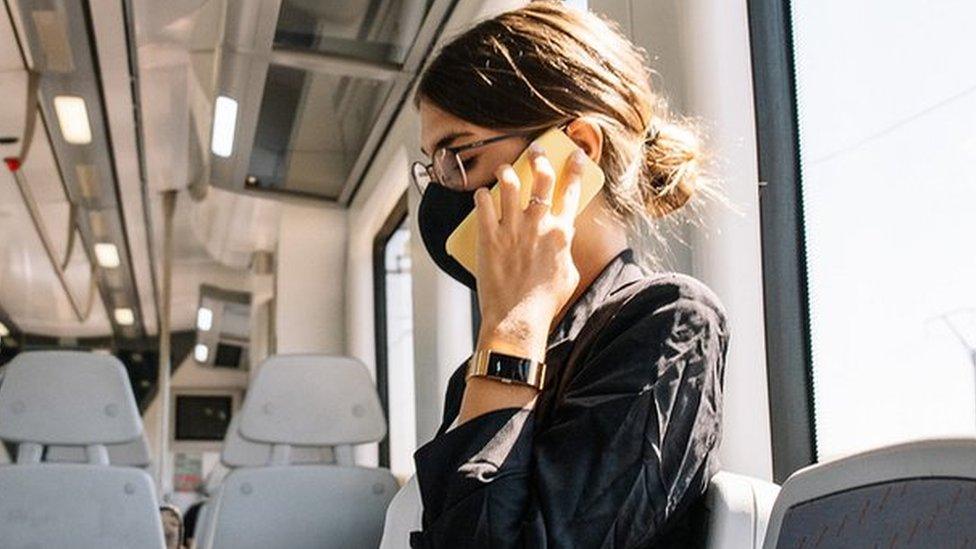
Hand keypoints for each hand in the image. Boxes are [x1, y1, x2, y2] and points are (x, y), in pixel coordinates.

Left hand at [473, 144, 585, 362]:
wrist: (519, 319)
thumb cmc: (545, 302)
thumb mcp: (569, 275)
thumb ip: (565, 252)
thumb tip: (560, 243)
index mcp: (561, 232)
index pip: (571, 191)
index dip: (575, 169)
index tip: (575, 155)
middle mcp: (538, 224)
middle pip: (541, 178)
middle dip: (538, 157)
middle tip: (533, 149)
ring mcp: (512, 229)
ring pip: (509, 184)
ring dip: (507, 172)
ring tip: (504, 170)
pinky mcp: (488, 237)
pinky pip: (483, 204)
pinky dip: (482, 195)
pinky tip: (481, 194)